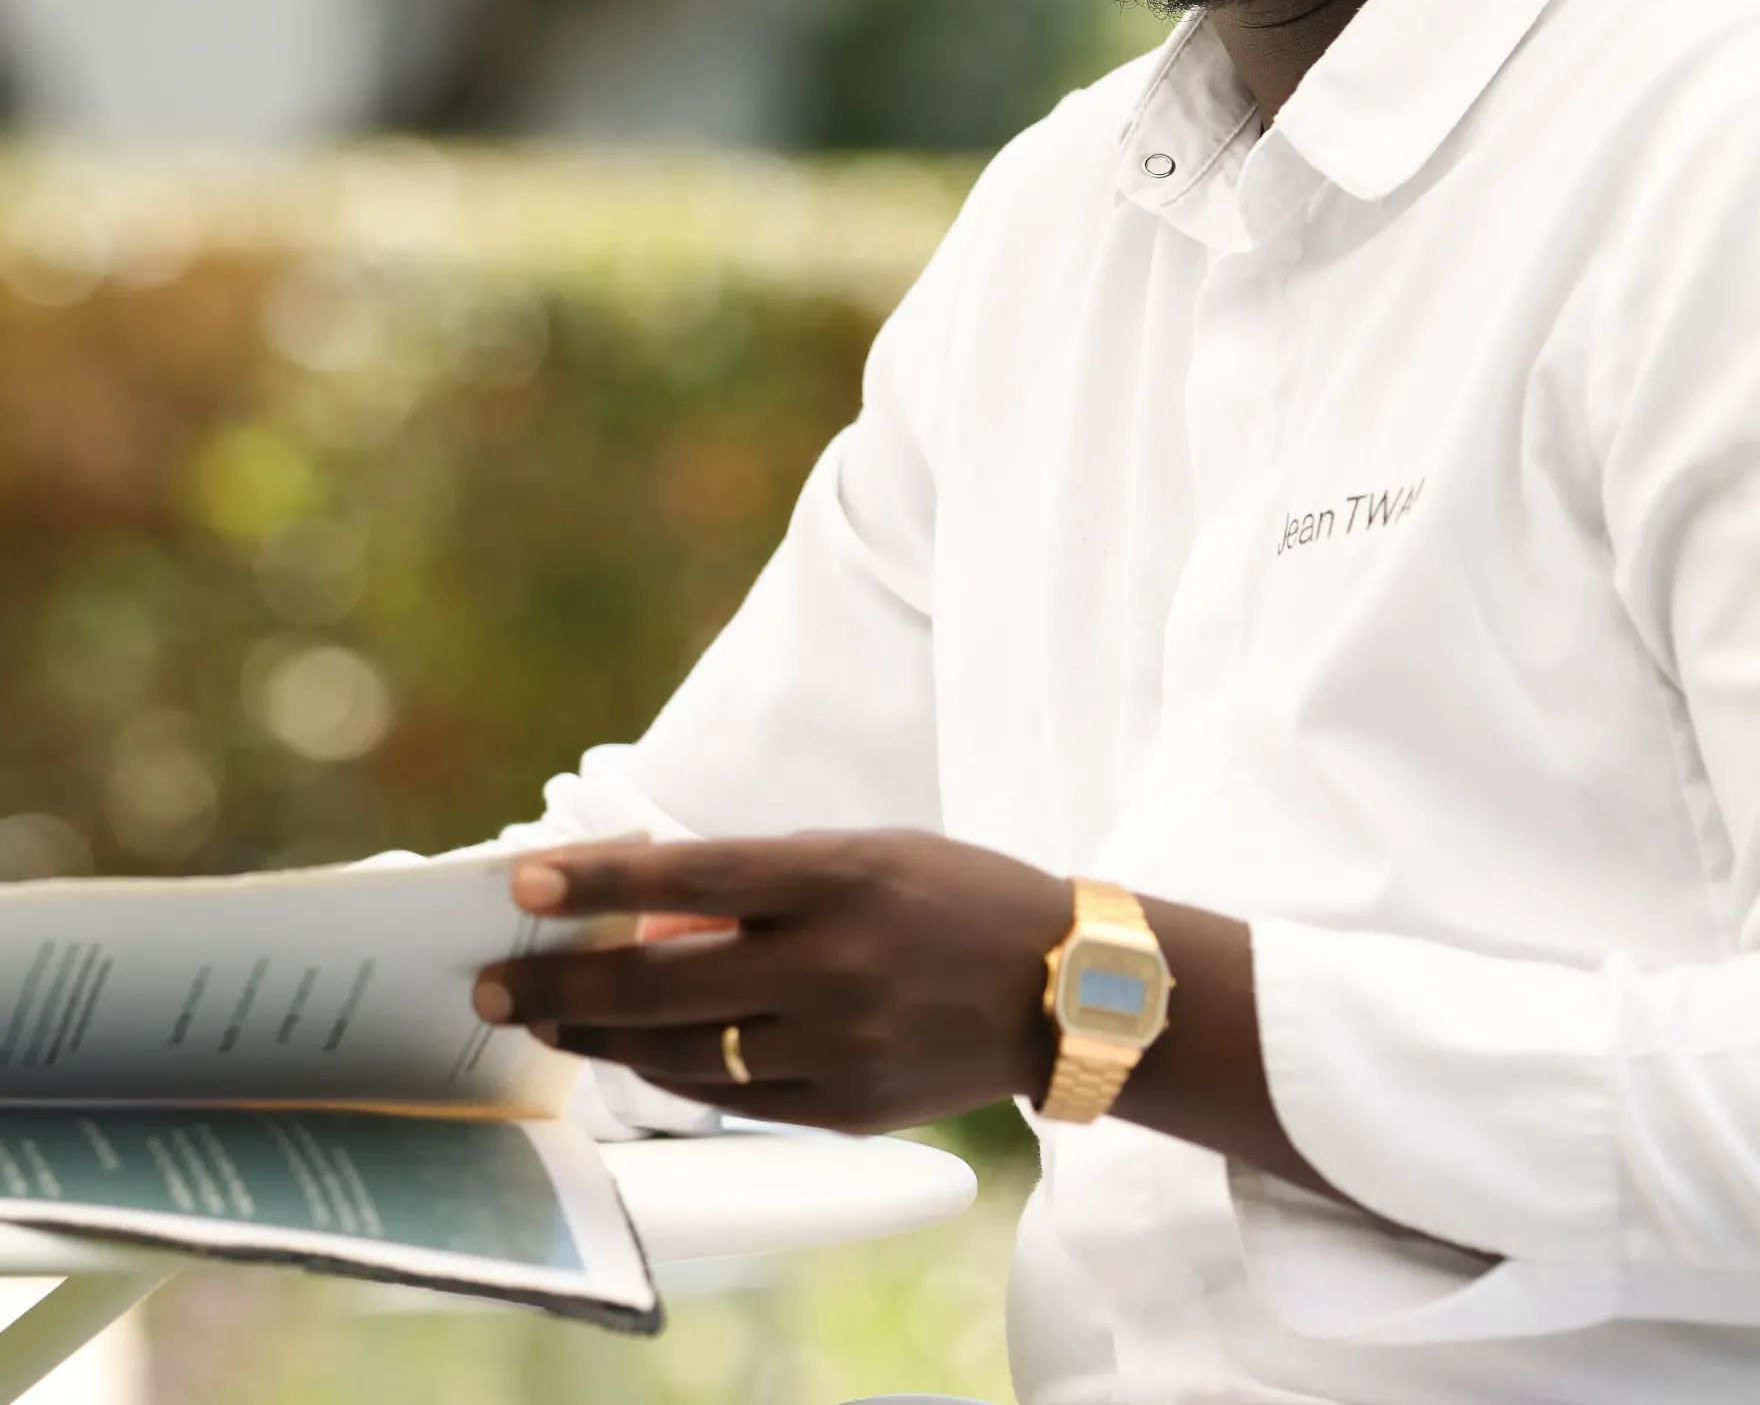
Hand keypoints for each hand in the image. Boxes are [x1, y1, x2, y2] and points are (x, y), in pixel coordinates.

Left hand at [474, 831, 1073, 1131]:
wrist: (1062, 986)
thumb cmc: (955, 898)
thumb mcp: (867, 856)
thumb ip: (763, 880)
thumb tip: (650, 911)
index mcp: (838, 879)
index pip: (689, 877)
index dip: (599, 884)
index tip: (522, 886)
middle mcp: (832, 963)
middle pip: (662, 983)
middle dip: (563, 986)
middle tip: (494, 987)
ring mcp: (839, 1042)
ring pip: (681, 1052)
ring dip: (602, 1037)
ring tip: (554, 1022)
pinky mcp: (847, 1106)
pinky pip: (731, 1096)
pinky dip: (673, 1073)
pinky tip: (638, 1054)